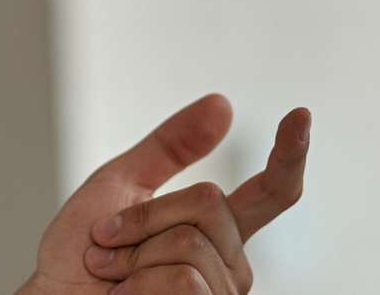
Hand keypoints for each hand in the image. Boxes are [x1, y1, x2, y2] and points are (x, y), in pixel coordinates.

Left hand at [15, 95, 309, 294]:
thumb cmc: (78, 255)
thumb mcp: (119, 185)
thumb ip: (170, 148)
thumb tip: (223, 102)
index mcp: (217, 229)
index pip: (271, 192)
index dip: (290, 155)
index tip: (301, 114)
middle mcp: (231, 264)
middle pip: (210, 204)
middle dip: (145, 217)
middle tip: (107, 245)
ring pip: (192, 244)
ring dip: (133, 256)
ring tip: (114, 278)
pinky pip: (184, 280)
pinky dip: (137, 284)